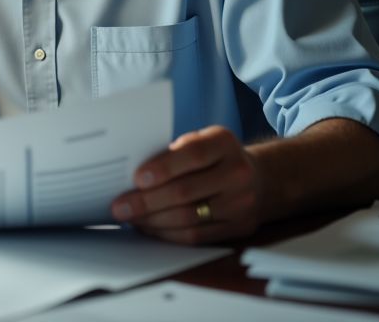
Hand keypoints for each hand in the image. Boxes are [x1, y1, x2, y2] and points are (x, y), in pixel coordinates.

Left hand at [110, 125, 260, 243]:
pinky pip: (197, 236)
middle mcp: (238, 172)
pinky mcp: (240, 227)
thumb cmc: (214, 157)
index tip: (136, 179)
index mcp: (224, 142)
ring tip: (131, 219)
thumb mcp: (200, 141)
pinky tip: (150, 228)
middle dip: (147, 202)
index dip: (162, 168)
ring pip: (189, 218)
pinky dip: (168, 234)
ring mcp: (242, 202)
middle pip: (186, 191)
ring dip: (153, 221)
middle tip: (120, 207)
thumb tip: (129, 174)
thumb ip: (172, 152)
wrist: (258, 178)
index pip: (192, 154)